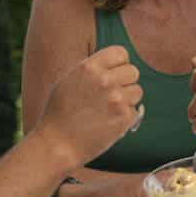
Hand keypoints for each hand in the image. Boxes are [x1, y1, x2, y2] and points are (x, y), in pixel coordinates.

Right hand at [40, 46, 143, 163]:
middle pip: (133, 72)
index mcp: (89, 67)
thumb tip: (113, 67)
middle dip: (125, 83)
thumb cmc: (59, 114)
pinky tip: (109, 122)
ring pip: (137, 91)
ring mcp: (116, 98)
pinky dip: (126, 117)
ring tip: (110, 109)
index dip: (120, 64)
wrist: (58, 143)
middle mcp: (105, 80)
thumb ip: (91, 70)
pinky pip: (135, 111)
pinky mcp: (123, 117)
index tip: (114, 74)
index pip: (121, 53)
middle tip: (113, 95)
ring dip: (128, 100)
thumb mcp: (69, 80)